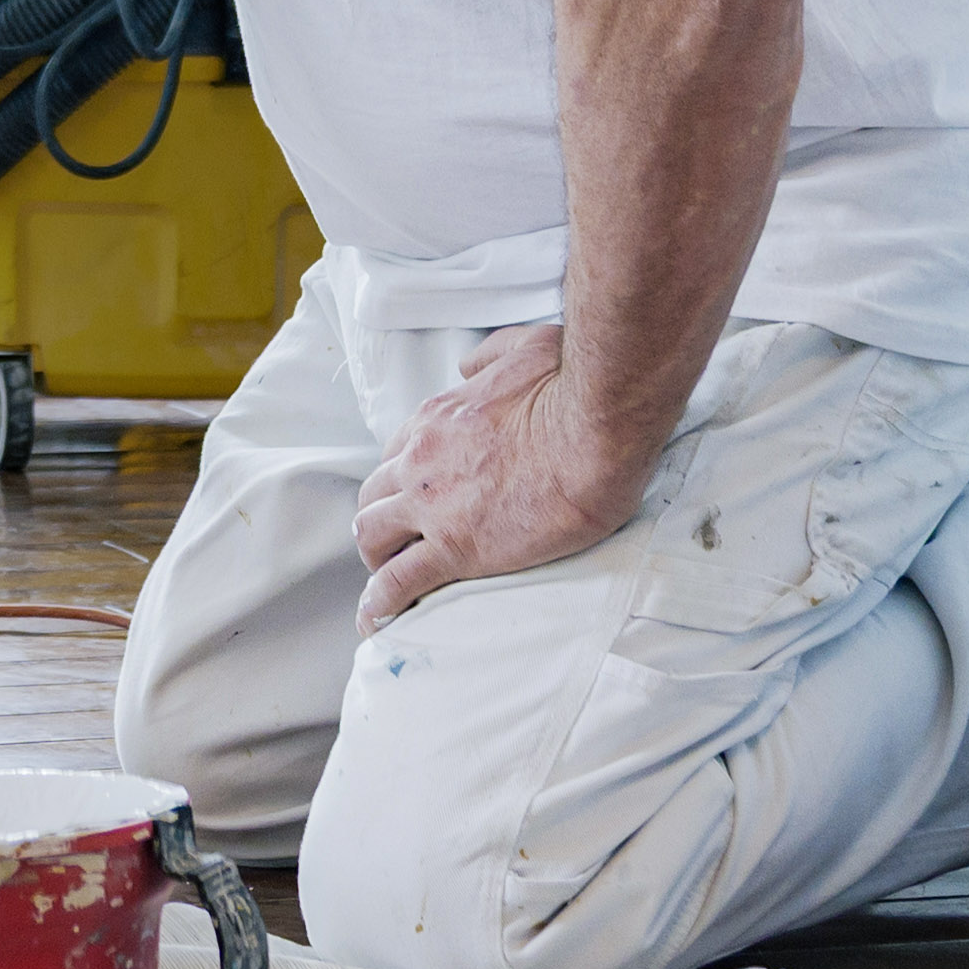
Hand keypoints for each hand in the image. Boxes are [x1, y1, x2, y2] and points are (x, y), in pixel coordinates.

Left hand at [349, 323, 652, 629]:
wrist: (594, 430)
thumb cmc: (571, 386)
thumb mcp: (525, 346)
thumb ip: (489, 355)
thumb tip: (469, 365)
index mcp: (437, 418)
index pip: (397, 455)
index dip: (402, 482)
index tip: (415, 501)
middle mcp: (421, 459)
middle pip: (374, 497)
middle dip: (380, 522)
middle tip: (397, 545)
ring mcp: (432, 505)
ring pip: (373, 537)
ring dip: (376, 559)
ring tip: (385, 584)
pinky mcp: (455, 548)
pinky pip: (399, 582)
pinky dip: (381, 603)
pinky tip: (378, 621)